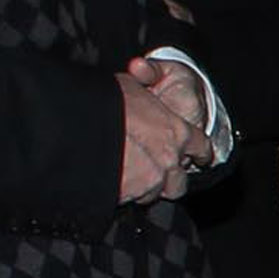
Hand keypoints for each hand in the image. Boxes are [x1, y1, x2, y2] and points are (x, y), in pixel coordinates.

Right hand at [117, 68, 212, 203]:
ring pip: (154, 193)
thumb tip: (144, 79)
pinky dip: (125, 191)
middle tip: (155, 169)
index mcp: (176, 132)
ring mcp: (150, 180)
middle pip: (178, 182)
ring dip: (145, 186)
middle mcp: (169, 160)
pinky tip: (113, 177)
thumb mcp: (130, 84)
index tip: (196, 155)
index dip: (198, 152)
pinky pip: (131, 198)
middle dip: (168, 178)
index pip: (201, 148)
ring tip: (128, 171)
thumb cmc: (107, 100)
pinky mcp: (129, 194)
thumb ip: (146, 90)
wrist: (77, 122)